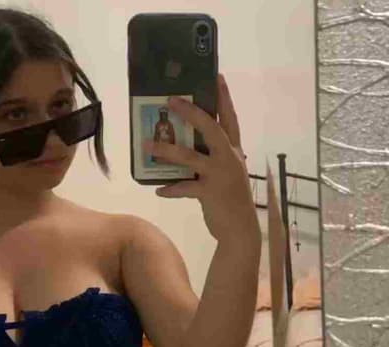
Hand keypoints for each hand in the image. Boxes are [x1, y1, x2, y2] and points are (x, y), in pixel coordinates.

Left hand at [142, 73, 258, 243]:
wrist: (241, 230)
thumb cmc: (231, 199)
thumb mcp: (226, 173)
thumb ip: (211, 158)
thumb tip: (184, 146)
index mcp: (234, 151)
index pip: (230, 118)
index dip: (224, 97)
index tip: (216, 76)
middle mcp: (229, 158)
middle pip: (211, 128)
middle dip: (191, 112)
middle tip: (171, 100)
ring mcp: (220, 175)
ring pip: (190, 156)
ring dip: (166, 150)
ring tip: (147, 144)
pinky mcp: (210, 193)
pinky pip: (184, 188)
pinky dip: (170, 189)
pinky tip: (158, 189)